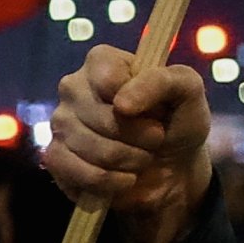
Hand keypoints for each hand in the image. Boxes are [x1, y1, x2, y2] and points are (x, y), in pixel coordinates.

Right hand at [47, 45, 215, 242]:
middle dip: (139, 136)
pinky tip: (125, 178)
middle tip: (155, 139)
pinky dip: (109, 180)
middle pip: (98, 115)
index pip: (106, 77)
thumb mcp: (188, 92)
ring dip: (129, 160)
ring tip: (143, 157)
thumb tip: (121, 103)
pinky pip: (75, 171)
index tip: (157, 113)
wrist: (173, 167)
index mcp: (102, 62)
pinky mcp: (55, 156)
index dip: (136, 99)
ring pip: (89, 146)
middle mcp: (73, 87)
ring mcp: (60, 122)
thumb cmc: (177, 121)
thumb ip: (164, 81)